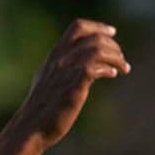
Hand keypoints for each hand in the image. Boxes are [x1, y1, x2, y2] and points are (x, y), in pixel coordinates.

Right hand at [15, 19, 129, 149]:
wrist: (31, 127)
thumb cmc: (40, 109)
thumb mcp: (47, 81)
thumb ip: (60, 70)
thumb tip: (79, 68)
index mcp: (54, 56)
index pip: (77, 28)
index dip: (97, 27)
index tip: (112, 33)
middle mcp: (60, 59)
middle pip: (93, 37)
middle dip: (112, 45)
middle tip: (121, 59)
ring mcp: (66, 70)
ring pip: (97, 49)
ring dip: (115, 57)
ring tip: (124, 68)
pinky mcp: (73, 84)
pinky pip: (95, 67)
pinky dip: (108, 69)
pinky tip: (113, 75)